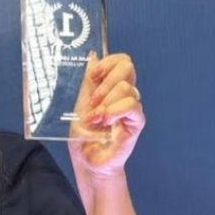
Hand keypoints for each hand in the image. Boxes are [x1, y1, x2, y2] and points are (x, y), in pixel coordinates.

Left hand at [68, 52, 144, 177]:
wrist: (86, 159)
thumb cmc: (83, 134)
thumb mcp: (79, 103)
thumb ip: (87, 82)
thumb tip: (92, 55)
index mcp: (110, 87)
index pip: (121, 61)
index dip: (108, 62)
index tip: (92, 75)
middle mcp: (123, 94)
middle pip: (127, 67)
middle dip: (106, 80)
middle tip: (92, 101)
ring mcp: (131, 108)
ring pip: (126, 88)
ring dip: (106, 102)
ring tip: (95, 118)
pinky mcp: (136, 122)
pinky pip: (133, 105)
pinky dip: (115, 111)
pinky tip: (104, 121)